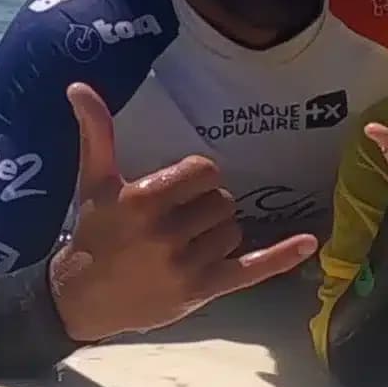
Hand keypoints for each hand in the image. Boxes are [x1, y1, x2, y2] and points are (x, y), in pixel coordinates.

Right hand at [47, 83, 318, 343]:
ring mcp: (187, 264)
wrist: (81, 299)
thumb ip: (95, 133)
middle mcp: (167, 232)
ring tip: (188, 242)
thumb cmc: (92, 234)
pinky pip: (252, 269)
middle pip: (222, 201)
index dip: (197, 178)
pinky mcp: (203, 290)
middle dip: (205, 206)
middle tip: (179, 219)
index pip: (204, 172)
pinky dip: (282, 256)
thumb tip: (79, 87)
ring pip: (234, 230)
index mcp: (144, 200)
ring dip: (218, 232)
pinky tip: (309, 241)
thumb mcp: (93, 181)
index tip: (177, 190)